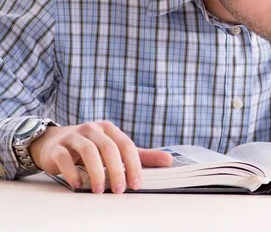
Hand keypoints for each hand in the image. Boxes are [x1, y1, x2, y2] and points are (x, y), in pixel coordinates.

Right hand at [29, 120, 172, 193]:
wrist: (52, 142)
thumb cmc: (90, 147)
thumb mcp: (115, 149)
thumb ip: (141, 156)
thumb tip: (169, 161)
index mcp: (109, 129)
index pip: (126, 145)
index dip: (133, 165)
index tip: (137, 184)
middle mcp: (92, 129)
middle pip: (109, 147)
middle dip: (117, 170)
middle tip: (120, 190)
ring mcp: (73, 136)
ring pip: (88, 151)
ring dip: (97, 172)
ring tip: (100, 190)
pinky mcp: (57, 147)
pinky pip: (65, 158)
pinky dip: (73, 172)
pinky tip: (79, 185)